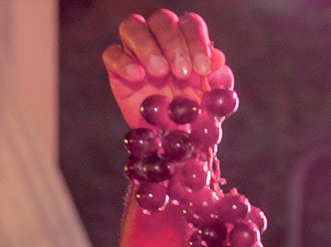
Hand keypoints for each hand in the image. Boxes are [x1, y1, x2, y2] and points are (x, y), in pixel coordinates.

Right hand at [101, 10, 232, 128]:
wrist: (174, 142)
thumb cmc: (196, 116)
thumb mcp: (214, 103)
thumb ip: (219, 80)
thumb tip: (218, 58)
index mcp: (187, 43)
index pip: (189, 24)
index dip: (197, 41)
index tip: (203, 69)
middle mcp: (161, 40)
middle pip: (162, 20)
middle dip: (174, 44)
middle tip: (182, 73)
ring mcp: (136, 51)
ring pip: (132, 26)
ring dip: (147, 46)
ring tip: (159, 72)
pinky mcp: (117, 68)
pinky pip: (111, 53)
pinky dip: (123, 61)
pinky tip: (138, 77)